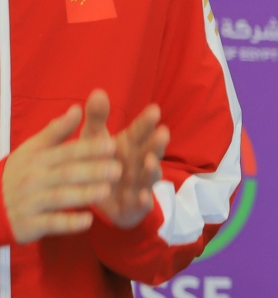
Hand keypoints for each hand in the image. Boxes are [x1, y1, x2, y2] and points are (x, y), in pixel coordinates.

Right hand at [1, 102, 119, 242]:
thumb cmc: (21, 173)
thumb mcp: (33, 149)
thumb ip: (57, 131)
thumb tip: (77, 108)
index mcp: (37, 158)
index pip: (66, 151)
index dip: (88, 148)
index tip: (111, 144)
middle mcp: (33, 178)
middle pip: (66, 173)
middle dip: (92, 171)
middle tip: (118, 170)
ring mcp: (30, 201)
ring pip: (59, 197)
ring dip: (83, 194)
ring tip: (106, 191)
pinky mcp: (30, 223)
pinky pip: (51, 223)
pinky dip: (68, 223)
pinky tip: (88, 221)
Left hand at [80, 90, 169, 229]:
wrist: (98, 198)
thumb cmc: (99, 161)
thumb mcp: (93, 138)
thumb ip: (97, 117)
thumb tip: (98, 91)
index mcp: (130, 146)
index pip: (140, 132)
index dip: (146, 122)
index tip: (154, 109)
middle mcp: (138, 164)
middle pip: (150, 152)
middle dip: (156, 144)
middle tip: (162, 132)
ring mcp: (139, 185)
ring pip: (149, 177)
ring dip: (152, 171)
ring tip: (151, 163)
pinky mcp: (134, 206)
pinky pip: (140, 204)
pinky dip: (142, 201)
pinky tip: (142, 197)